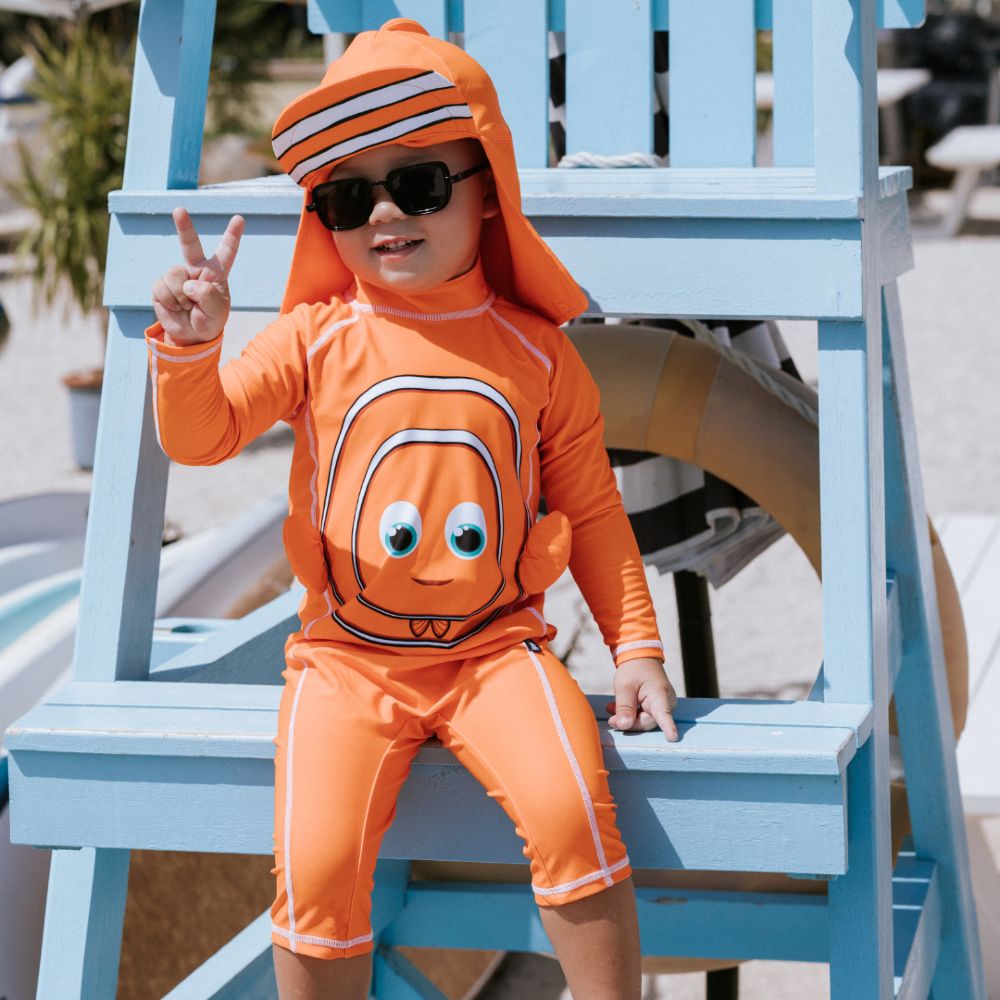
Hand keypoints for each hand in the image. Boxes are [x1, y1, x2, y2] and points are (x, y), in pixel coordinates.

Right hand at [151, 207, 244, 345]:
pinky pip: (162, 288)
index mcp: (215, 273)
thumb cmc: (210, 320)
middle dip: (184, 226)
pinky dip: (170, 302)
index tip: (239, 219)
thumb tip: (188, 283)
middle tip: (179, 210)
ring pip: (175, 275)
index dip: (232, 235)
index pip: (226, 251)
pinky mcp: (161, 285)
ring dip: (181, 297)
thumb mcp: (217, 311)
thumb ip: (207, 295)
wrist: (191, 335)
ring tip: (187, 306)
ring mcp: (177, 275)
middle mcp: (196, 269)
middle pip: (190, 244)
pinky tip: (176, 308)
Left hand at [607, 657, 677, 741]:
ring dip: (628, 718)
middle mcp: (666, 703)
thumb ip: (624, 707)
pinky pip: (644, 717)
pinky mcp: (658, 708)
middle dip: (629, 723)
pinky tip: (617, 710)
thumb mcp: (624, 686)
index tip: (673, 738)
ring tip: (612, 709)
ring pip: (645, 721)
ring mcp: (663, 706)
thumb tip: (624, 726)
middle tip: (611, 719)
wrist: (640, 658)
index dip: (668, 727)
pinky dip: (631, 715)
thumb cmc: (634, 670)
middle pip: (648, 722)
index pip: (664, 714)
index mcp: (660, 695)